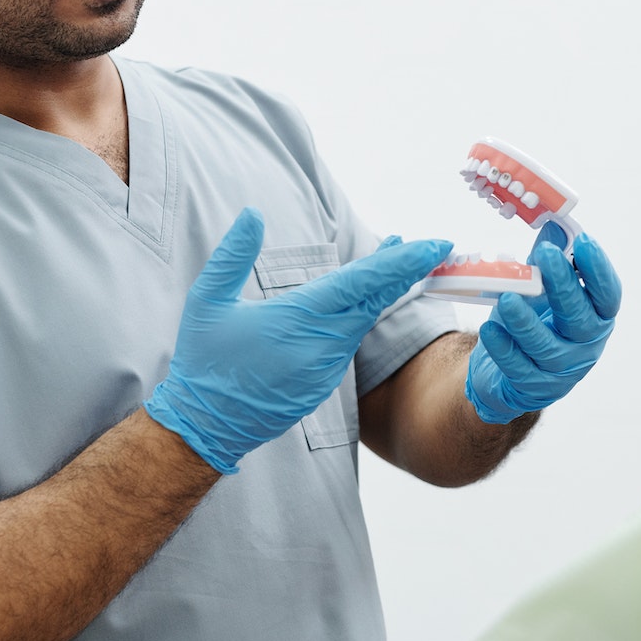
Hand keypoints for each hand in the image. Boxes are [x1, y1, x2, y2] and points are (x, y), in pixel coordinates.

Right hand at [147, 209, 452, 472]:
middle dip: (407, 270)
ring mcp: (327, 367)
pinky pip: (349, 341)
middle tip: (436, 246)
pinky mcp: (324, 382)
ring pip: (364, 321)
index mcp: (298, 317)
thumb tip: (252, 214)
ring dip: (384, 290)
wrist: (207, 426)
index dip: (401, 261)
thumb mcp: (207, 301)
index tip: (434, 245)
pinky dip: (363, 316)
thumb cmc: (204, 361)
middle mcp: (322, 343)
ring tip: (398, 260)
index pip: (362, 282)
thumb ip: (232, 255)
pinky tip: (364, 299)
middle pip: (376, 299)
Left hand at [464, 230, 621, 424]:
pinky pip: (518, 368)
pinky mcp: (534, 388)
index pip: (608, 295)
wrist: (506, 375)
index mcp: (595, 318)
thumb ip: (548, 261)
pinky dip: (503, 347)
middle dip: (564, 286)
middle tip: (546, 256)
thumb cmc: (532, 324)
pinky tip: (490, 329)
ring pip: (547, 347)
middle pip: (581, 318)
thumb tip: (553, 223)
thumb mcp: (540, 290)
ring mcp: (561, 371)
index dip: (599, 270)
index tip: (583, 241)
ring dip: (526, 321)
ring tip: (508, 298)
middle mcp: (585, 346)